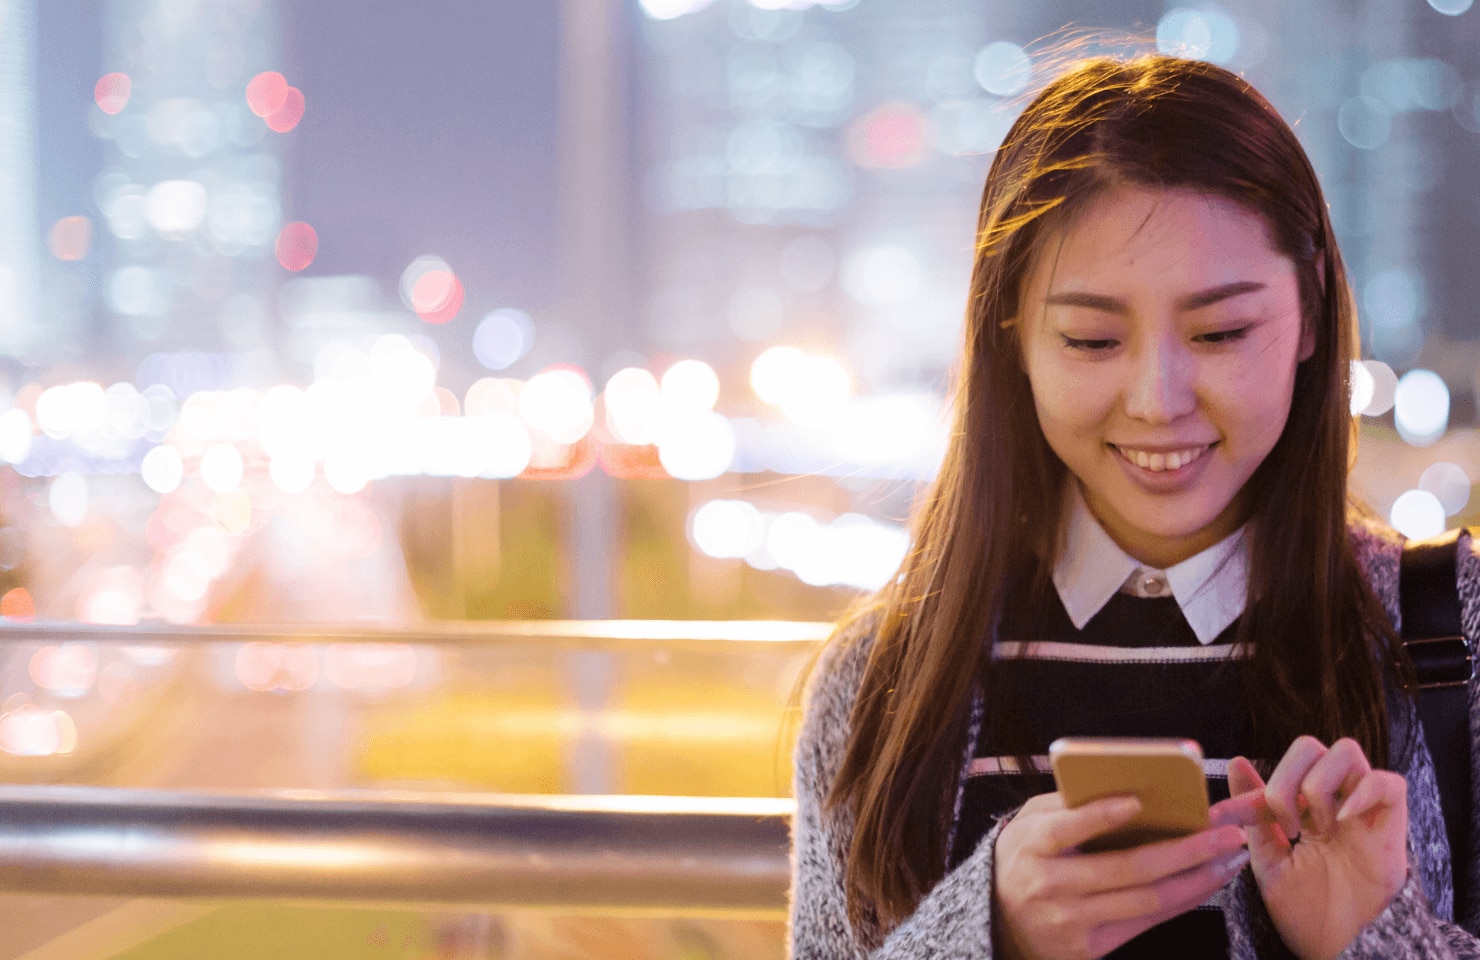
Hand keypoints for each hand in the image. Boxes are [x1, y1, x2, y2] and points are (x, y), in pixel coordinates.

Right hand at [992, 791, 1248, 959]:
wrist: (996, 921)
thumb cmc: (1023, 859)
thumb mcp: (1027, 824)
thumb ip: (1066, 806)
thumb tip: (1125, 787)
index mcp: (1031, 846)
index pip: (1067, 828)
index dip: (1101, 816)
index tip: (1137, 800)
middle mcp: (1050, 887)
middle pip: (1129, 868)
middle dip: (1187, 848)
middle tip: (1228, 830)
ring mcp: (1071, 923)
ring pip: (1149, 900)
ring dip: (1199, 877)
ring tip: (1232, 855)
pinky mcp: (1089, 949)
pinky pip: (1146, 922)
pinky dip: (1182, 900)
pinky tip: (1206, 881)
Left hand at [1212, 738, 1406, 959]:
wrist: (1339, 951)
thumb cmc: (1307, 913)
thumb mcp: (1269, 861)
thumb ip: (1255, 815)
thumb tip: (1237, 763)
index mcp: (1304, 811)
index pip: (1277, 773)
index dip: (1248, 791)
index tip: (1221, 817)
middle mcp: (1335, 804)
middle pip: (1310, 747)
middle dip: (1285, 777)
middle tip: (1283, 824)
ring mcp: (1364, 813)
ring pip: (1346, 751)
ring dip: (1318, 784)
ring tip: (1316, 827)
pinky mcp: (1392, 828)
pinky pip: (1390, 783)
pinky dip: (1364, 790)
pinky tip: (1341, 819)